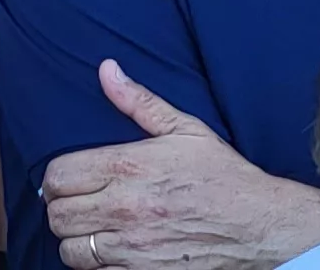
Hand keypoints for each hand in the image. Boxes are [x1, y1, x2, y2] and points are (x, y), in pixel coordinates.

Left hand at [40, 61, 319, 269]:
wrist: (262, 227)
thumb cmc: (225, 177)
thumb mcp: (186, 130)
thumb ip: (139, 101)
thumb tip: (107, 69)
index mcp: (127, 167)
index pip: (57, 177)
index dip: (56, 180)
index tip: (68, 181)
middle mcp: (124, 209)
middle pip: (58, 215)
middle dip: (62, 209)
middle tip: (78, 206)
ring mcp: (133, 247)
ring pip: (71, 250)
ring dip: (76, 241)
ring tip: (92, 231)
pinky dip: (98, 266)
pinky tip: (112, 252)